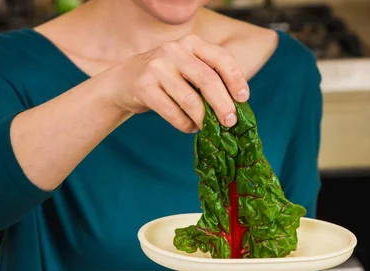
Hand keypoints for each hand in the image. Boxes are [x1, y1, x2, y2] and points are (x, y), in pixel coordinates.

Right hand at [113, 34, 249, 132]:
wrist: (125, 81)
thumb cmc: (167, 78)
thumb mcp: (188, 68)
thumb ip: (209, 79)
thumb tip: (236, 107)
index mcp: (192, 43)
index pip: (221, 58)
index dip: (235, 79)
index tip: (243, 98)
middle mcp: (175, 51)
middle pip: (207, 80)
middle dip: (223, 105)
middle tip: (231, 122)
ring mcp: (157, 67)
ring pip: (190, 100)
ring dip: (203, 120)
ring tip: (207, 128)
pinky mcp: (144, 87)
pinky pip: (172, 112)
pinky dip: (185, 125)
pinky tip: (190, 127)